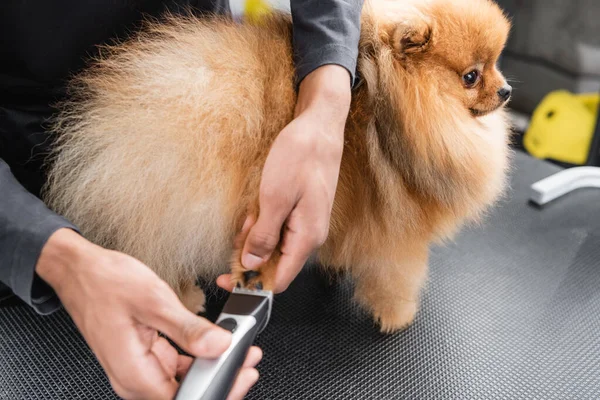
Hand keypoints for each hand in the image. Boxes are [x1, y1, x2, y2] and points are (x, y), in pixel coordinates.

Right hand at [37, 228, 261, 399]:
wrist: (79, 270)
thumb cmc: (105, 282)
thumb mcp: (153, 301)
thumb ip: (188, 329)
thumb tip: (219, 346)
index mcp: (133, 373)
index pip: (184, 399)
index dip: (217, 389)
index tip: (241, 373)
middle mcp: (134, 378)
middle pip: (184, 394)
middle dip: (219, 379)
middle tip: (245, 360)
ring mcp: (137, 367)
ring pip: (181, 381)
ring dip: (209, 368)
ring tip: (235, 348)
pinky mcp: (141, 355)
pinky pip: (173, 366)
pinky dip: (195, 357)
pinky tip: (210, 342)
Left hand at [217, 65, 351, 292]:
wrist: (318, 126)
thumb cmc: (300, 157)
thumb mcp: (274, 198)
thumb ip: (263, 236)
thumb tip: (251, 264)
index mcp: (307, 238)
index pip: (278, 280)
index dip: (252, 285)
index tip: (227, 279)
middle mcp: (309, 235)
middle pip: (274, 263)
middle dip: (250, 253)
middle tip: (239, 231)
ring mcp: (306, 223)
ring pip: (274, 244)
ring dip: (255, 234)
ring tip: (249, 213)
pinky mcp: (301, 211)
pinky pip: (278, 227)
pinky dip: (262, 221)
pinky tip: (256, 206)